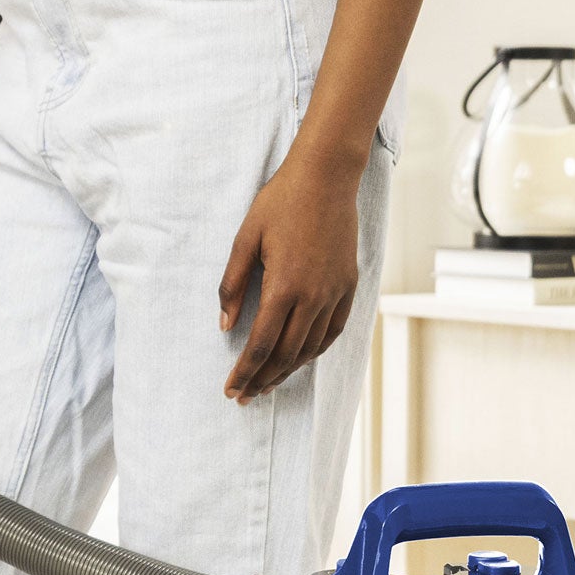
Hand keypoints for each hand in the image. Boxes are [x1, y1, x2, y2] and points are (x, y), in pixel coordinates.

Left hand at [219, 154, 367, 403]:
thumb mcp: (245, 240)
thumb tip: (225, 326)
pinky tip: (300, 359)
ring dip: (287, 371)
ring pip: (310, 348)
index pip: (260, 345)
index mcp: (283, 286)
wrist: (326, 177)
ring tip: (268, 384)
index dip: (243, 372)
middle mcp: (312, 297)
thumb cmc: (280, 203)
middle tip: (244, 396)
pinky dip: (315, 351)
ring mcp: (334, 292)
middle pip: (285, 355)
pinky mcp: (349, 285)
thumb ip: (232, 286)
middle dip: (262, 379)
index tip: (231, 390)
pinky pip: (333, 331)